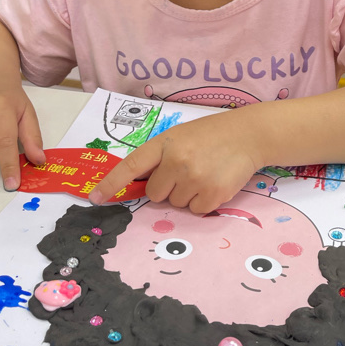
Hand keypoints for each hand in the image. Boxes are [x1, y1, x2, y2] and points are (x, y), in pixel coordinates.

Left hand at [88, 112, 262, 213]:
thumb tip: (142, 187)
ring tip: (204, 173)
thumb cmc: (211, 135)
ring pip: (176, 204)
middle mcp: (176, 161)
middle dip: (167, 188)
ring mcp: (195, 178)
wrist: (249, 134)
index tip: (95, 198)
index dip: (111, 183)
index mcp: (164, 143)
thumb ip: (160, 158)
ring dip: (187, 195)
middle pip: (155, 194)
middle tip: (187, 171)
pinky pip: (196, 211)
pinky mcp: (213, 194)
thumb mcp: (180, 137)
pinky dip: (204, 202)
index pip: (131, 166)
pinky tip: (215, 182)